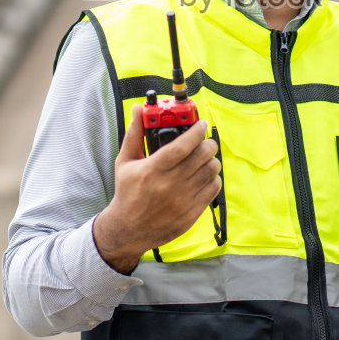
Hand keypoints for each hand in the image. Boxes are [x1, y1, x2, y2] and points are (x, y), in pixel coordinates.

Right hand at [92, 111, 219, 274]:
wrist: (128, 230)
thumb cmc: (127, 193)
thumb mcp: (125, 162)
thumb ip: (134, 134)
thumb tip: (137, 109)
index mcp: (152, 170)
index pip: (182, 146)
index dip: (196, 132)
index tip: (201, 125)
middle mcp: (169, 185)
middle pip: (201, 157)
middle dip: (208, 144)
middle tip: (205, 141)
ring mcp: (182, 201)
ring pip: (210, 172)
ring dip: (212, 160)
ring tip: (205, 157)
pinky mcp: (191, 214)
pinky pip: (212, 189)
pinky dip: (213, 178)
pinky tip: (205, 175)